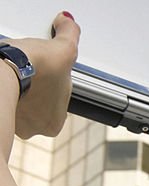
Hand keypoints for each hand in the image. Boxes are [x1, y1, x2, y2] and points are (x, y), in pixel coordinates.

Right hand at [3, 12, 79, 138]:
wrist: (3, 72)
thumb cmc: (35, 68)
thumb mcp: (64, 49)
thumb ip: (70, 35)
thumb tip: (69, 23)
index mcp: (55, 122)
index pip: (58, 101)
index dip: (54, 82)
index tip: (47, 70)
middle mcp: (36, 127)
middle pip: (39, 102)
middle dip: (37, 85)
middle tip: (32, 70)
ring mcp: (16, 122)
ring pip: (22, 101)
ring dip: (22, 87)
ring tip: (18, 72)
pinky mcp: (3, 113)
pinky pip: (7, 100)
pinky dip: (8, 90)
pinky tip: (8, 79)